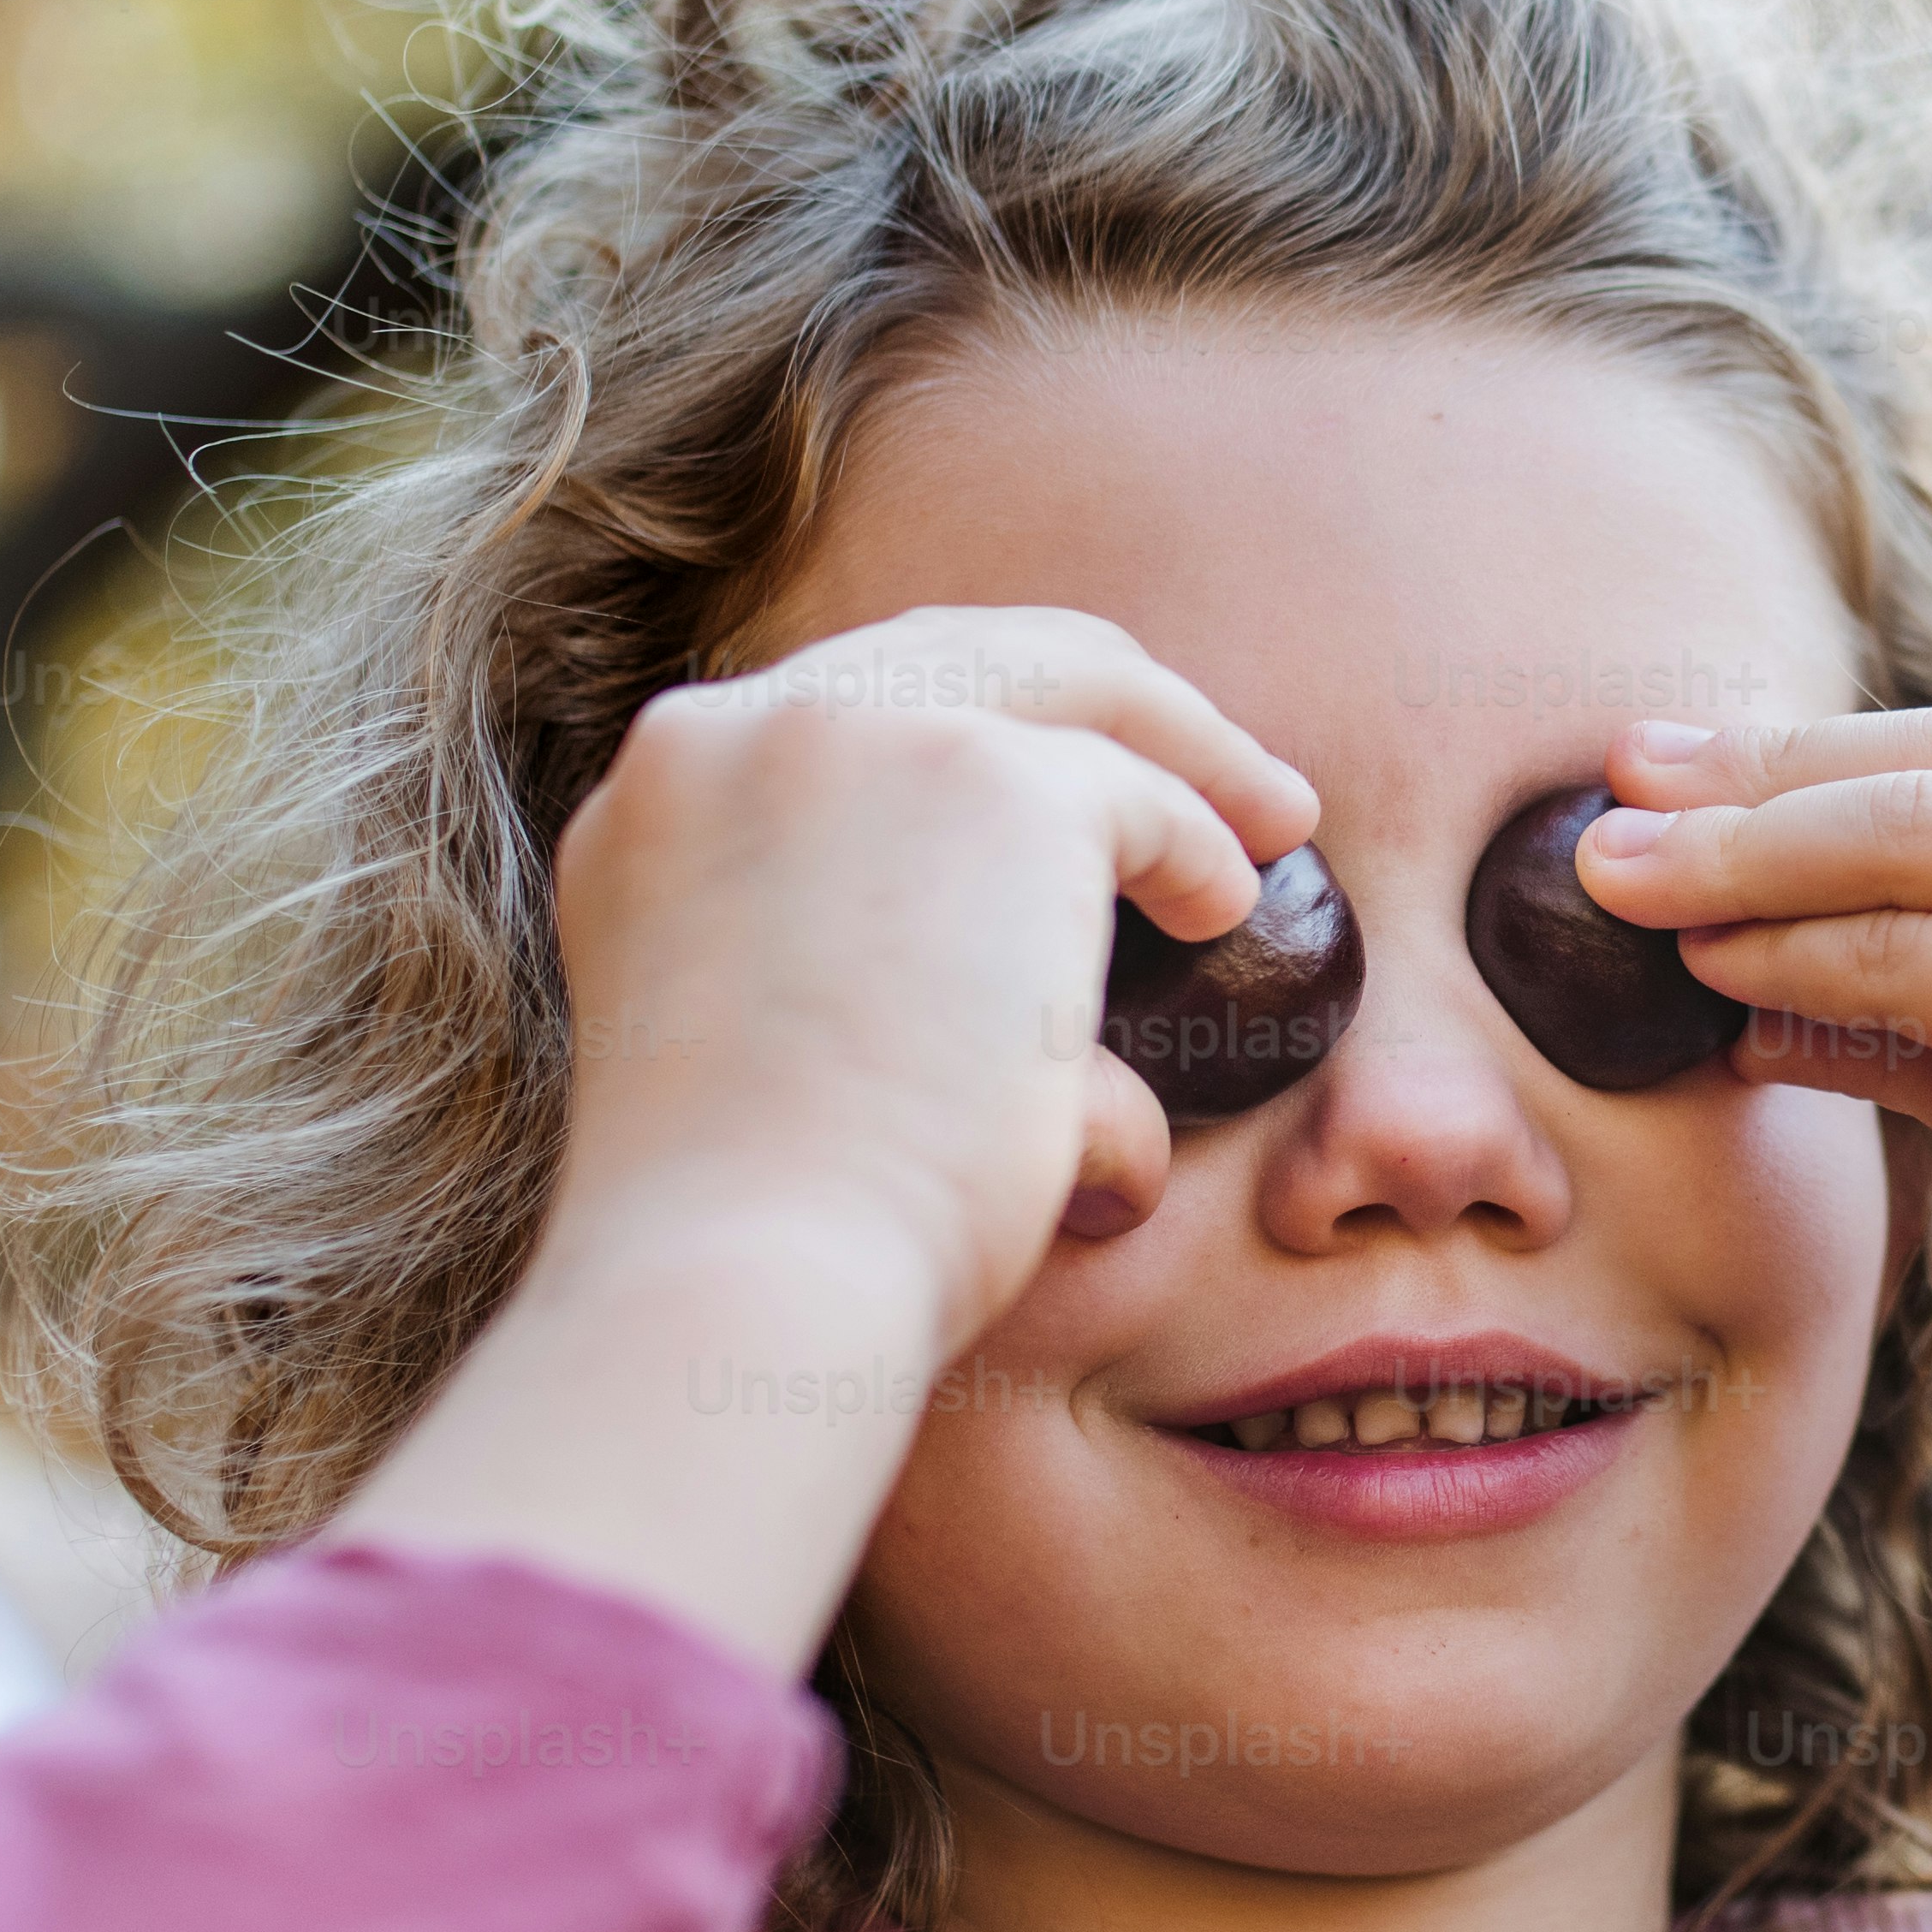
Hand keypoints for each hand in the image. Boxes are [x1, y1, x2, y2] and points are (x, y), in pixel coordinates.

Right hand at [529, 607, 1309, 1361]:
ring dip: (1182, 746)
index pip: (843, 710)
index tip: (1061, 780)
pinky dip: (1200, 843)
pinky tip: (1229, 908)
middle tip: (1207, 768)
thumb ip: (852, 979)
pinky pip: (1135, 791)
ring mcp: (855, 736)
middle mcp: (735, 735)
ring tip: (1272, 816)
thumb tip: (1075, 1035)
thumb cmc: (768, 1239)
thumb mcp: (766, 1059)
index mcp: (659, 801)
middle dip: (1095, 698)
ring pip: (1065, 685)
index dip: (971, 726)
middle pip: (954, 654)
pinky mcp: (988, 779)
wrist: (749, 1277)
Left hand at [1559, 709, 1931, 1532]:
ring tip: (1611, 883)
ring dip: (1744, 859)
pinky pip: (1913, 958)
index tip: (1694, 766)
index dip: (1833, 751)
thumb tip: (1757, 978)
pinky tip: (1713, 988)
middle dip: (1759, 771)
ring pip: (1913, 837)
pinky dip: (1794, 963)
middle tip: (1612, 789)